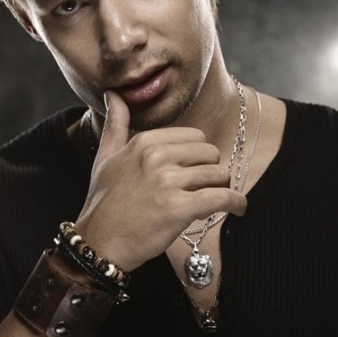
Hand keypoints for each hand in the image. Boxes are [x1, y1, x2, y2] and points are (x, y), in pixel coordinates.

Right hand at [74, 91, 246, 271]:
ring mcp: (168, 182)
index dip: (198, 156)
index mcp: (144, 142)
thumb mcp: (104, 157)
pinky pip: (222, 197)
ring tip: (214, 202)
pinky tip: (238, 209)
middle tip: (203, 188)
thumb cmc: (103, 203)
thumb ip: (115, 124)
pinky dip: (236, 203)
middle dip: (211, 171)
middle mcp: (157, 156)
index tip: (193, 172)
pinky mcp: (180, 208)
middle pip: (210, 153)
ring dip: (222, 189)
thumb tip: (113, 94)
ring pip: (219, 175)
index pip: (194, 137)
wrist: (99, 242)